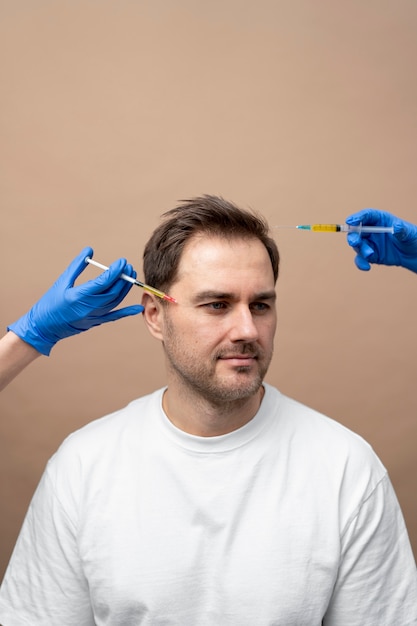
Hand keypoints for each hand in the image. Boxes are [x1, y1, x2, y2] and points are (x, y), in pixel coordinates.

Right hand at [8, 247, 143, 354]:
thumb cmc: (50, 303)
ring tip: (130, 275)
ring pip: (116, 301)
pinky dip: (127, 312)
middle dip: (123, 277)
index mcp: (79, 296)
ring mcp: (94, 316)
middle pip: (113, 291)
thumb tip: (89, 250)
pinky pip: (115, 316)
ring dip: (125, 288)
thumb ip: (77, 265)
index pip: (103, 282)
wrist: (44, 327)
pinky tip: (138, 307)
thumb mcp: (62, 282)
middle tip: (128, 266)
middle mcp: (89, 307)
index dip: (115, 271)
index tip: (122, 261)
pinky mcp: (96, 322)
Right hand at [346, 209, 416, 272]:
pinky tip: (366, 267)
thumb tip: (396, 227)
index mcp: (380, 219)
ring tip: (371, 255)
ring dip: (361, 250)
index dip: (357, 217)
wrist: (413, 254)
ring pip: (358, 245)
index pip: (366, 216)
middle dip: (353, 236)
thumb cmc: (411, 238)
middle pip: (356, 230)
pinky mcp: (370, 255)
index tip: (350, 221)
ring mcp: (369, 243)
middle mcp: (372, 230)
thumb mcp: (408, 233)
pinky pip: (360, 259)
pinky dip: (361, 263)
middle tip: (355, 242)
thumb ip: (401, 230)